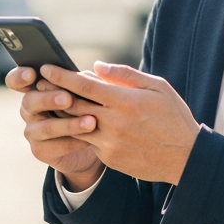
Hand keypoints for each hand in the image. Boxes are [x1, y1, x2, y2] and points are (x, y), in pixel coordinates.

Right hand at [9, 66, 104, 189]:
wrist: (95, 142)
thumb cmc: (88, 108)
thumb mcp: (88, 93)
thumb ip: (85, 82)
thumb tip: (91, 73)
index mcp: (36, 88)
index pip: (17, 80)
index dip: (20, 76)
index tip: (32, 74)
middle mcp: (29, 108)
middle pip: (29, 101)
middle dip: (49, 99)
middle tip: (68, 98)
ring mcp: (32, 130)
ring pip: (46, 127)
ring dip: (68, 124)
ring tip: (91, 122)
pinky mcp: (39, 150)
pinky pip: (55, 146)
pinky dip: (74, 141)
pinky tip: (91, 139)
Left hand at [40, 62, 199, 184]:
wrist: (185, 158)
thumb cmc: (173, 117)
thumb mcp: (158, 87)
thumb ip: (125, 75)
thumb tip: (97, 66)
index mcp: (126, 101)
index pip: (85, 86)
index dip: (62, 76)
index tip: (46, 67)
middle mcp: (114, 123)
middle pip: (73, 105)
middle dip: (53, 93)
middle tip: (38, 83)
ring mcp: (110, 143)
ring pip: (75, 125)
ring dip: (61, 113)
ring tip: (50, 102)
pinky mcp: (109, 158)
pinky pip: (88, 141)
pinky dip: (78, 129)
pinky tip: (72, 121)